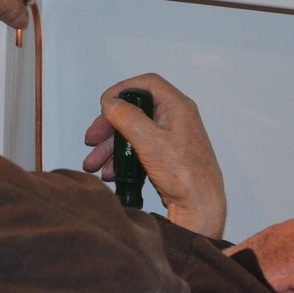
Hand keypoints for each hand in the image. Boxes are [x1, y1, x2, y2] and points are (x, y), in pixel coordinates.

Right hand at [82, 74, 226, 238]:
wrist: (200, 208)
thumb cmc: (187, 177)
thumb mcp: (151, 142)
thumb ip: (128, 118)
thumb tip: (111, 103)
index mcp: (177, 108)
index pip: (148, 84)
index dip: (123, 89)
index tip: (105, 103)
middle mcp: (174, 120)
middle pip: (134, 111)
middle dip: (109, 126)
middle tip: (93, 138)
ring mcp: (169, 139)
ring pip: (132, 133)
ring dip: (110, 147)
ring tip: (94, 163)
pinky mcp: (165, 156)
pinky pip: (137, 150)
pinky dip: (121, 159)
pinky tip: (110, 172)